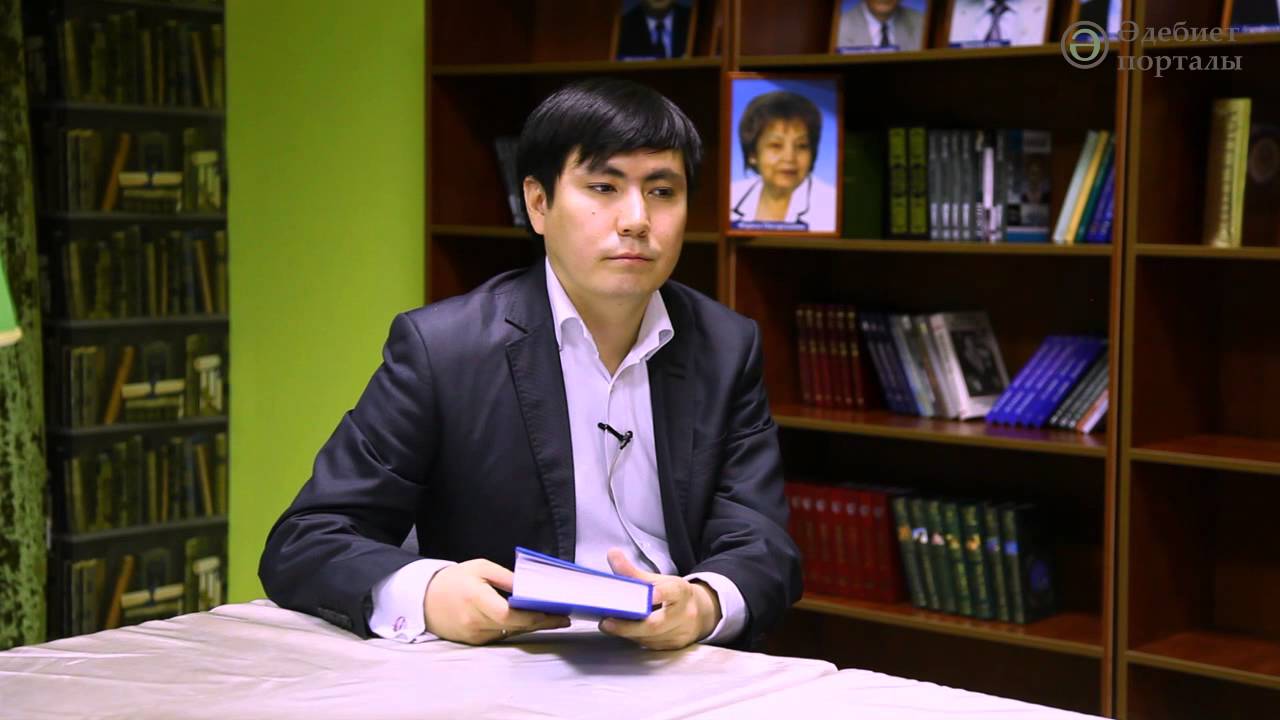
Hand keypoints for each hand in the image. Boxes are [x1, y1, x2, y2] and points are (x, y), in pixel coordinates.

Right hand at [423, 559, 569, 644]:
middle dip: (541, 621)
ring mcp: (475, 635)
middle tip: (564, 617)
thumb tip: (530, 586)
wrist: (424, 599)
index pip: (509, 614)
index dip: (532, 615)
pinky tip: (533, 622)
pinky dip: (517, 629)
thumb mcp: (480, 568)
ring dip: (532, 626)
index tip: (552, 610)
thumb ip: (506, 577)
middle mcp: (476, 621)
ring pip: (511, 633)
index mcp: (476, 599)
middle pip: (515, 626)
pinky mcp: (475, 641)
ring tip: (556, 618)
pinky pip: (502, 636)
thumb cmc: (454, 580)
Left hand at [598, 548, 721, 650]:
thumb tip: (612, 554)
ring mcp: (680, 633)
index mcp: (681, 591)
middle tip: (606, 622)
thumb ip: (634, 572)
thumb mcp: (660, 580)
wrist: (701, 613)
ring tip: (608, 624)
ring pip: (649, 637)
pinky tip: (623, 632)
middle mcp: (684, 614)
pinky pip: (650, 645)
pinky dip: (634, 638)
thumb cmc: (675, 595)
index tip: (649, 594)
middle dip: (629, 625)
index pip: (672, 591)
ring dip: (627, 632)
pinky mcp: (673, 647)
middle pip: (656, 624)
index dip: (660, 593)